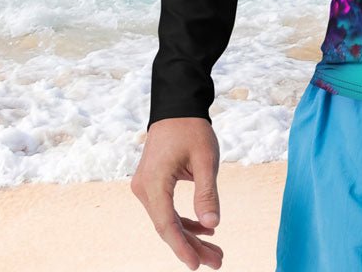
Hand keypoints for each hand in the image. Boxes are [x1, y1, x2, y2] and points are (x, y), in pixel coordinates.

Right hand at [131, 117, 223, 268]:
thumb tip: (212, 226)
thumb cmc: (192, 129)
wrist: (176, 106)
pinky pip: (167, 210)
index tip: (196, 265)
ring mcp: (146, 187)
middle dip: (192, 246)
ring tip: (214, 252)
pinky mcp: (152, 184)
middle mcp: (144, 188)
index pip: (166, 224)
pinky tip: (203, 230)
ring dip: (190, 236)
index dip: (182, 247)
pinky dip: (184, 221)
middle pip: (168, 226)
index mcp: (154, 182)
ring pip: (168, 220)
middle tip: (217, 261)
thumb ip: (207, 193)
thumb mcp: (206, 158)